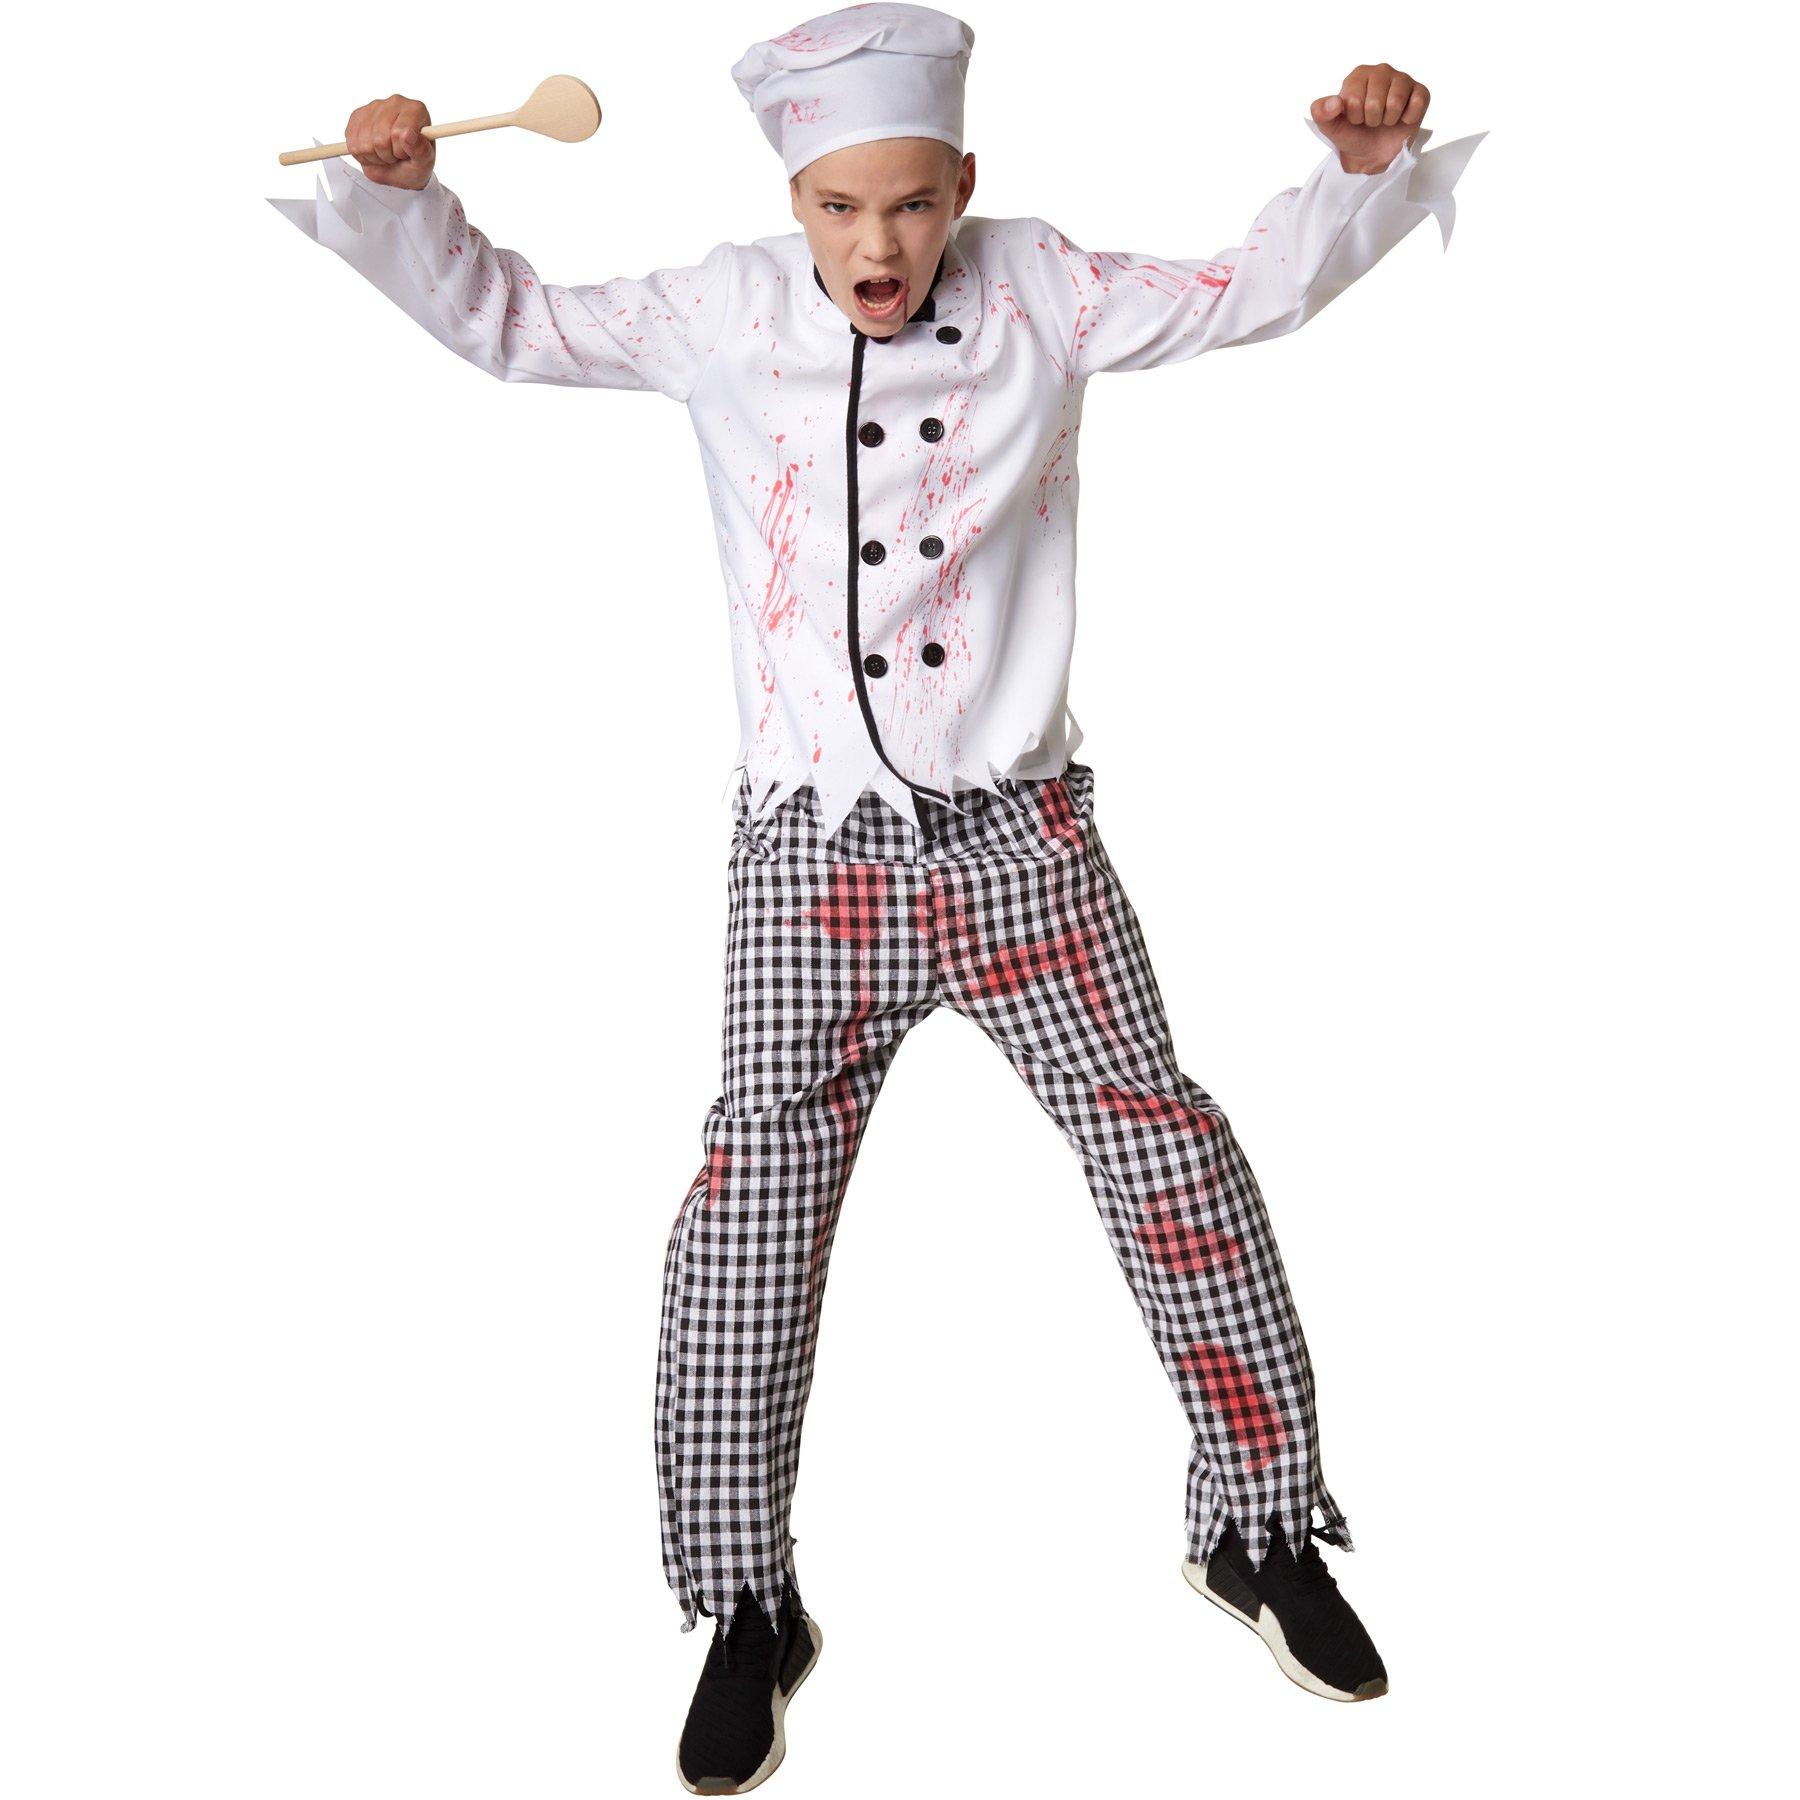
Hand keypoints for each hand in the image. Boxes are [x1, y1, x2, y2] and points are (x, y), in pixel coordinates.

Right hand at [345, 94, 434, 189]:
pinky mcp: (357, 115)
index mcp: (416, 110)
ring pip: (364, 142)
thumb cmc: (415, 164)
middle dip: (387, 156)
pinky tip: (374, 151)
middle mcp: (395, 102)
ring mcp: (374, 106)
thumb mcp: (424, 164)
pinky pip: (352, 142)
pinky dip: (362, 155)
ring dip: (374, 156)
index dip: (400, 151)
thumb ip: (421, 151)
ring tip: (386, 154)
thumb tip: (408, 134)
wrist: (401, 169)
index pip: (399, 133)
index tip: (406, 154)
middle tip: (396, 156)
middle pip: (380, 138)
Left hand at [1310, 65, 1429, 173]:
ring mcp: (1402, 79)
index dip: (1354, 117)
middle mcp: (1381, 71)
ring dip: (1388, 120)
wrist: (1373, 154)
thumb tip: (1334, 104)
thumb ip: (1321, 114)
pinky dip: (1407, 119)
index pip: (1354, 99)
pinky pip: (1417, 103)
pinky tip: (1402, 118)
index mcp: (1358, 75)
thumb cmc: (1353, 135)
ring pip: (1395, 102)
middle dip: (1371, 120)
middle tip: (1372, 121)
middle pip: (1375, 101)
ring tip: (1385, 119)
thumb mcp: (1331, 128)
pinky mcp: (1420, 91)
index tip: (1356, 119)